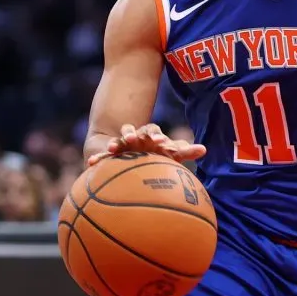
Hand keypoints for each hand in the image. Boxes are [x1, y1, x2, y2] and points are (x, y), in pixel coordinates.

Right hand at [87, 124, 206, 166]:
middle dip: (134, 133)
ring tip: (113, 148)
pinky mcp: (110, 154)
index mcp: (151, 136)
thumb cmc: (158, 155)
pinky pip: (102, 155)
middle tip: (134, 139)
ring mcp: (122, 144)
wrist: (136, 154)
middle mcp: (136, 137)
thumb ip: (185, 151)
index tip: (160, 141)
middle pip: (134, 131)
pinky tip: (92, 163)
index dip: (156, 135)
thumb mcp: (171, 154)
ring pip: (118, 140)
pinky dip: (98, 158)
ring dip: (117, 142)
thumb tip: (204, 149)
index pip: (154, 131)